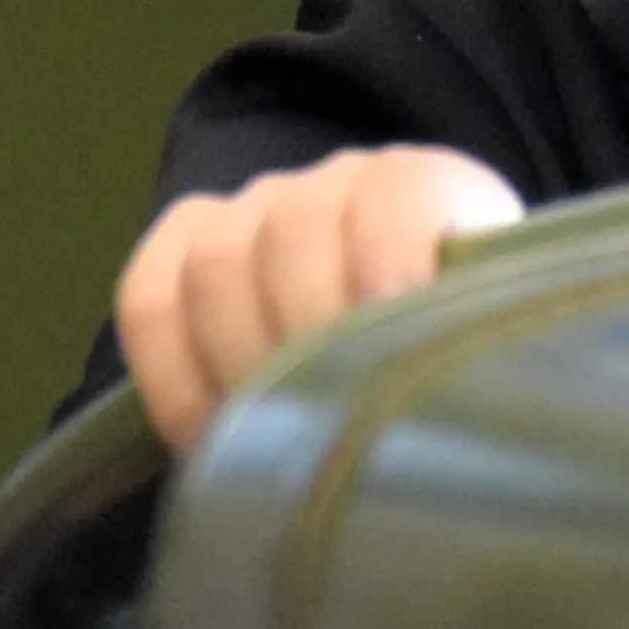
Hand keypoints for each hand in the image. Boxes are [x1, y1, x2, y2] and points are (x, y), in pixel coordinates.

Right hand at [113, 144, 523, 453]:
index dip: (386, 269)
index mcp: (427, 187)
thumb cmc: (447, 345)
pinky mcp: (189, 241)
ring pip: (216, 263)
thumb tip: (446, 409)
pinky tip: (201, 436)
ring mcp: (257, 206)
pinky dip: (167, 372)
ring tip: (265, 447)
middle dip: (301, 344)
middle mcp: (336, 181)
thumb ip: (462, 345)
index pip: (395, 199)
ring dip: (236, 367)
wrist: (402, 311)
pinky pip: (148, 293)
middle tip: (317, 430)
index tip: (388, 358)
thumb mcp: (480, 338)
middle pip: (293, 233)